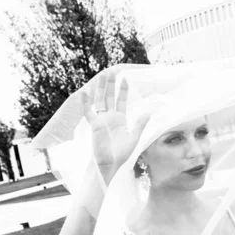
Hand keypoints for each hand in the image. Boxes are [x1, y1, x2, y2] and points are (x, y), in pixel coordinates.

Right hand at [82, 64, 149, 182]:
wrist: (111, 163)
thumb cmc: (122, 153)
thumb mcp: (134, 137)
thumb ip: (140, 124)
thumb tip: (149, 112)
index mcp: (119, 119)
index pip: (120, 100)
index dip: (123, 90)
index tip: (126, 78)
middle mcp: (109, 117)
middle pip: (109, 97)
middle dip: (111, 84)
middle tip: (112, 70)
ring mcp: (100, 120)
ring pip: (99, 100)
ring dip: (100, 88)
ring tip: (102, 76)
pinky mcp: (94, 125)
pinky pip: (88, 112)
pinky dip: (85, 103)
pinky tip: (85, 92)